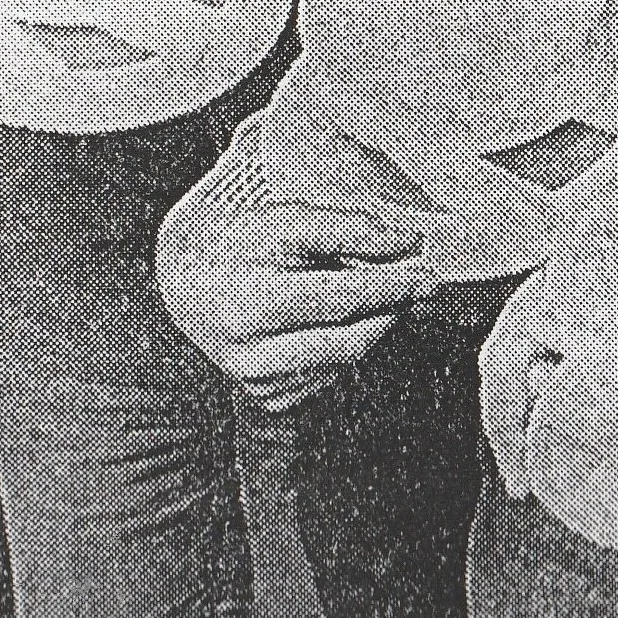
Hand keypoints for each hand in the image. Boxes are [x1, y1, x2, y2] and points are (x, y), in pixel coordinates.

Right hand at [155, 187, 440, 392]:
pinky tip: (337, 319)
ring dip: (372, 325)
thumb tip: (408, 243)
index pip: (340, 298)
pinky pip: (330, 373)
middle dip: (392, 309)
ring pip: (344, 358)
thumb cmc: (241, 245)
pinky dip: (345, 344)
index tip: (429, 273)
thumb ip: (349, 230)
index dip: (392, 285)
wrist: (188, 281)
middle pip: (350, 339)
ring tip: (378, 294)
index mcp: (251, 303)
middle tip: (422, 285)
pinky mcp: (269, 396)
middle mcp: (251, 353)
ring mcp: (259, 380)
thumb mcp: (288, 221)